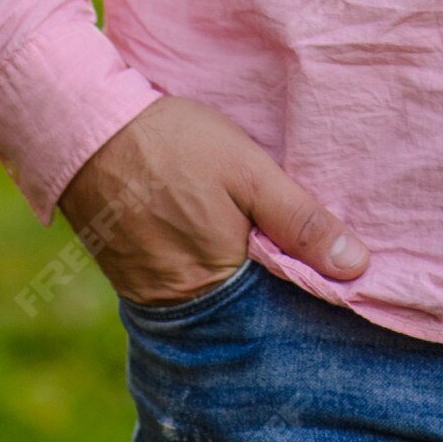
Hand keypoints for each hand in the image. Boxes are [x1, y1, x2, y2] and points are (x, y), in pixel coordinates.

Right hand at [59, 97, 369, 305]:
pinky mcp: (132, 280)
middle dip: (273, 294)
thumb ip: (300, 220)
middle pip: (245, 311)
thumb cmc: (172, 145)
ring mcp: (153, 296)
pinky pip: (182, 289)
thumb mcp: (248, 171)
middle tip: (305, 267)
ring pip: (214, 301)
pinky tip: (219, 245)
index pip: (279, 309)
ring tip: (263, 253)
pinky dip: (203, 272)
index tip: (339, 282)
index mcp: (221, 283)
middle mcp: (185, 306)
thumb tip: (357, 268)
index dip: (307, 293)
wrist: (85, 129)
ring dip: (239, 282)